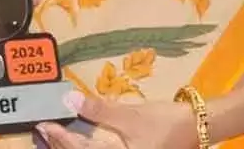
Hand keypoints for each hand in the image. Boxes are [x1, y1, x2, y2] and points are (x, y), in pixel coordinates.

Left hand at [36, 94, 195, 148]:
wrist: (200, 128)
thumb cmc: (166, 122)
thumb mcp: (131, 115)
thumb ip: (99, 109)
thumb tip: (69, 100)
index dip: (60, 138)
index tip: (43, 126)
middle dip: (62, 147)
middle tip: (43, 132)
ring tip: (55, 138)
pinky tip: (80, 143)